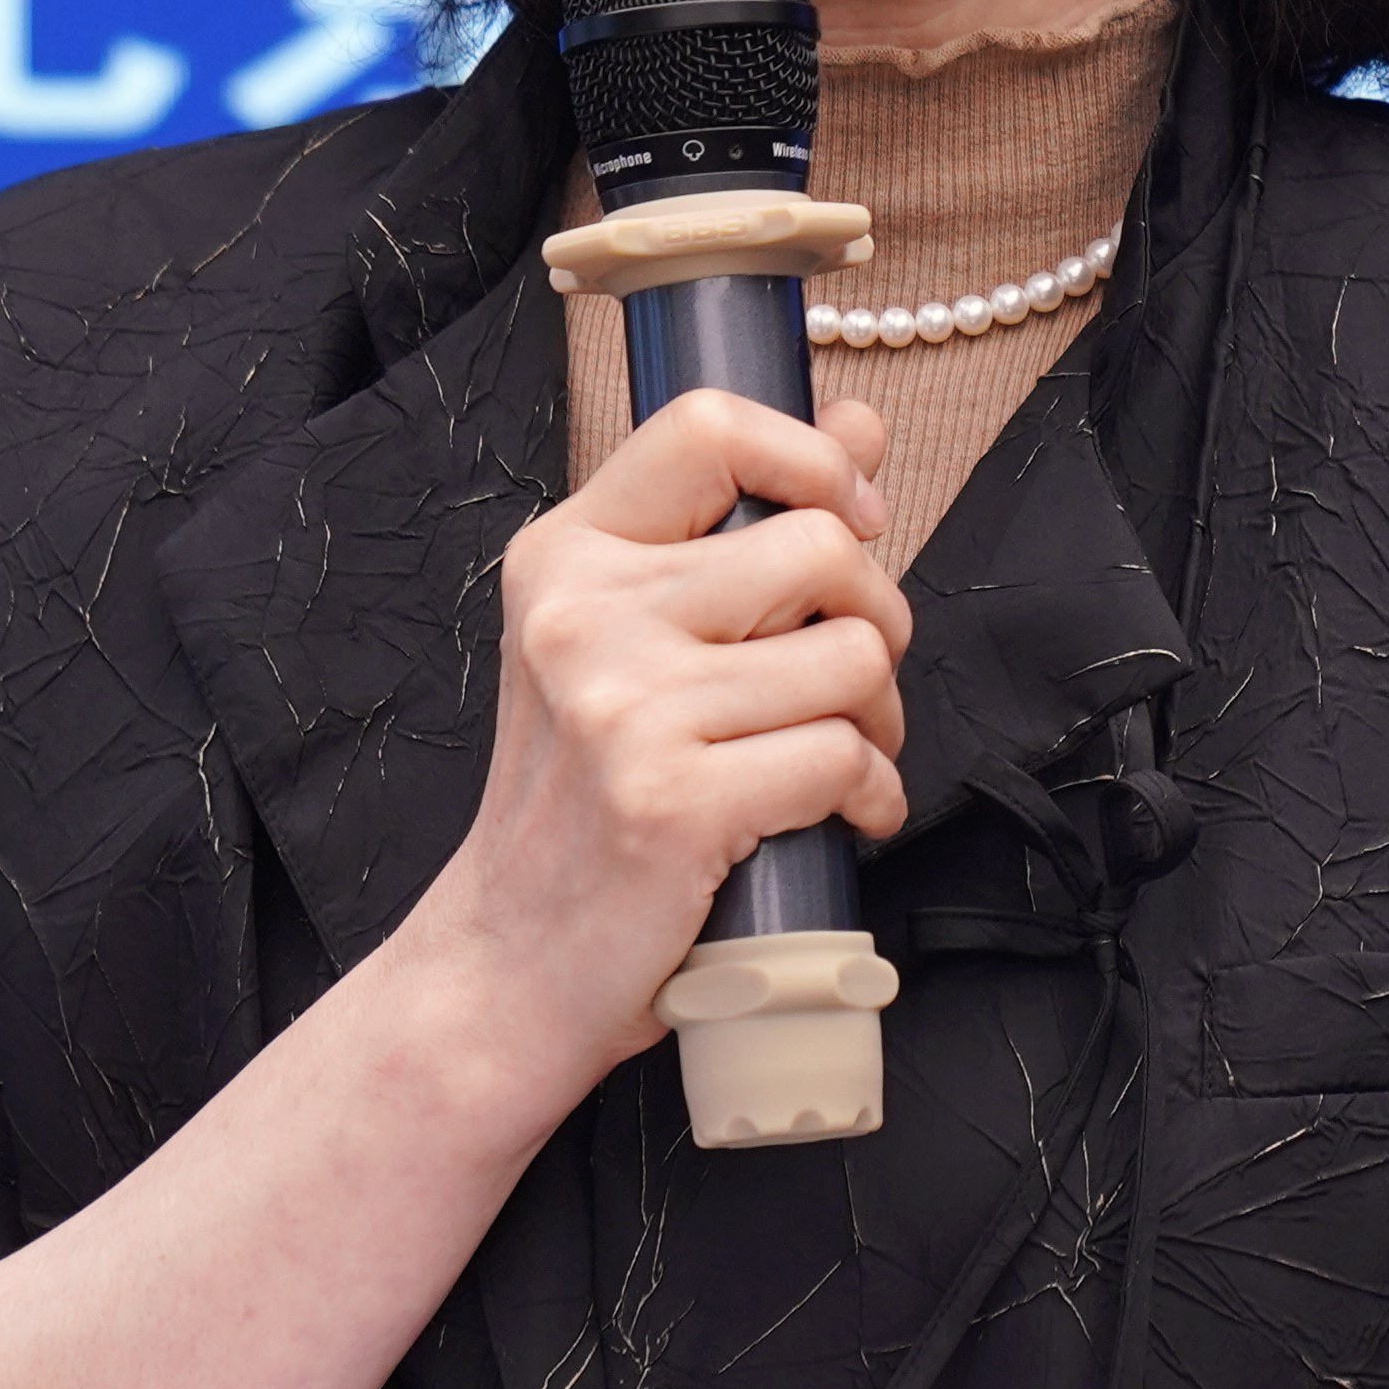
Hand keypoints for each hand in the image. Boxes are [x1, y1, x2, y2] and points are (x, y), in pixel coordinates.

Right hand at [405, 386, 908, 1095]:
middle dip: (876, 617)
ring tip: (836, 757)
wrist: (508, 963)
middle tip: (847, 681)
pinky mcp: (672, 800)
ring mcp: (624, 707)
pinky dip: (870, 797)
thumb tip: (858, 424)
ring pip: (854, 656)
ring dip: (880, 719)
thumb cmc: (580, 803)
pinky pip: (844, 758)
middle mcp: (584, 615)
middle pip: (820, 546)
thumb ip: (735, 531)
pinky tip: (838, 818)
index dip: (812, 459)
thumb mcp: (626, 643)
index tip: (850, 516)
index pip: (708, 426)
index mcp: (566, 556)